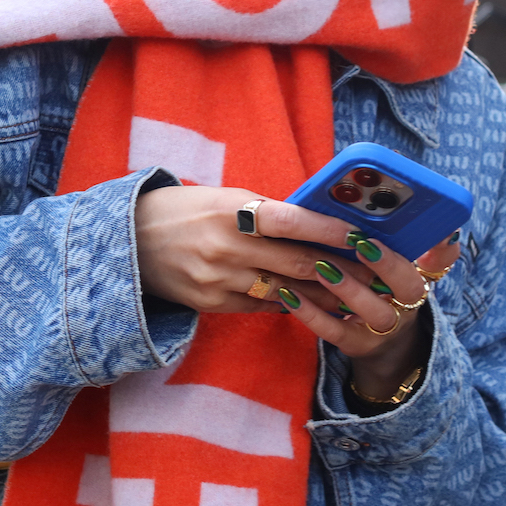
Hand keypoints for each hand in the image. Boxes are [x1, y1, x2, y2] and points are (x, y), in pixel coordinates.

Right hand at [134, 185, 459, 392]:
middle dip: (341, 270)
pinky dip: (287, 303)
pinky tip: (310, 303)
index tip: (365, 237)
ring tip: (354, 294)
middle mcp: (226, 246)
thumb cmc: (186, 211)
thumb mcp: (226, 199)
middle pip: (297, 264)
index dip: (332, 230)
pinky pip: (261, 306)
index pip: (294, 221)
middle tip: (376, 275)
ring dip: (322, 295)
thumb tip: (318, 224)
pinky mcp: (209, 303)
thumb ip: (269, 213)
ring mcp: (217, 279)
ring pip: (284, 291)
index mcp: (233, 210)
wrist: (128, 240)